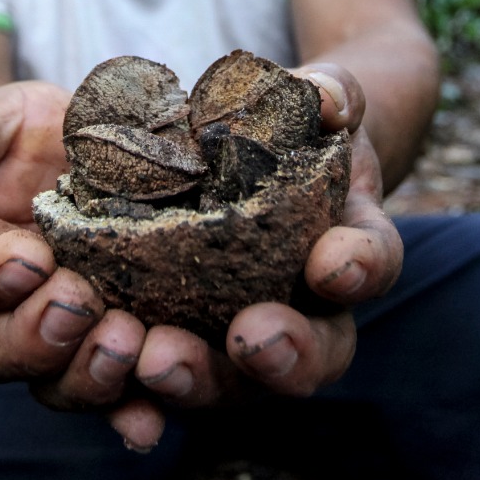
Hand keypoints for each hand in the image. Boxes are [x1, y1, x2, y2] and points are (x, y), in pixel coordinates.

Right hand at [0, 82, 145, 398]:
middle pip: (0, 350)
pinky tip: (151, 419)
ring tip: (125, 344)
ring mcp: (55, 341)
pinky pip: (115, 400)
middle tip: (80, 304)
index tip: (28, 259)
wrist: (84, 162)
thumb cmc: (26, 140)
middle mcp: (0, 313)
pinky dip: (131, 413)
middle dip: (38, 335)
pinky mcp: (108, 354)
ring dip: (87, 375)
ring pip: (54, 384)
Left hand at [106, 63, 404, 450]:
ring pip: (235, 382)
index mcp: (349, 249)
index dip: (358, 266)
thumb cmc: (290, 125)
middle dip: (287, 355)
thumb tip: (326, 100)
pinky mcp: (176, 342)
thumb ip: (331, 92)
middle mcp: (307, 313)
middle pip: (313, 356)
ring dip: (200, 378)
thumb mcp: (317, 98)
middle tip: (252, 336)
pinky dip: (135, 387)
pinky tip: (108, 368)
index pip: (371, 264)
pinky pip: (160, 377)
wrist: (243, 153)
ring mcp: (240, 340)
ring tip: (158, 360)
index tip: (331, 263)